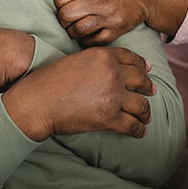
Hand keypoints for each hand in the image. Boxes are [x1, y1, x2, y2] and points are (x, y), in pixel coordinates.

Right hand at [2, 46, 155, 141]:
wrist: (36, 103)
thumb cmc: (49, 81)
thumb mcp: (76, 60)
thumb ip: (97, 61)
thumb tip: (113, 67)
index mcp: (103, 56)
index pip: (132, 59)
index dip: (142, 65)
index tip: (147, 70)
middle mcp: (112, 73)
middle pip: (141, 81)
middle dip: (148, 88)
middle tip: (151, 92)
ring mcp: (112, 96)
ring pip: (141, 105)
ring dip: (146, 112)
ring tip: (146, 117)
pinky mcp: (109, 118)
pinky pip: (132, 125)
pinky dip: (138, 130)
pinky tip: (140, 132)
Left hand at [51, 0, 187, 43]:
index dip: (58, 1)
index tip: (64, 2)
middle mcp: (100, 1)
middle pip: (66, 15)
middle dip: (62, 17)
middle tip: (67, 16)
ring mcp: (109, 18)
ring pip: (78, 30)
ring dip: (72, 30)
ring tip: (75, 25)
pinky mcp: (116, 30)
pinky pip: (93, 41)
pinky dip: (85, 40)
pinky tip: (87, 33)